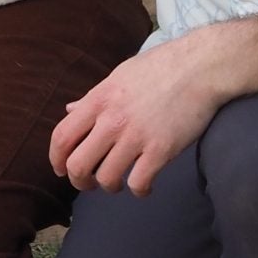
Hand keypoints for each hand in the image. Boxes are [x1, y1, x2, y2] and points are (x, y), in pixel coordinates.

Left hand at [48, 32, 232, 197]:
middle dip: (79, 181)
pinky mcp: (161, 149)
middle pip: (78, 165)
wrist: (201, 66)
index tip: (61, 169)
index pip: (61, 137)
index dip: (56, 159)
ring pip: (107, 179)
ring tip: (119, 182)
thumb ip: (93, 98)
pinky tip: (144, 185)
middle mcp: (112, 120)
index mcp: (98, 100)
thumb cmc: (160, 68)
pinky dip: (139, 190)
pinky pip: (139, 183)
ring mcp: (136, 136)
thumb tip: (70, 111)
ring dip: (110, 186)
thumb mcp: (118, 76)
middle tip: (90, 182)